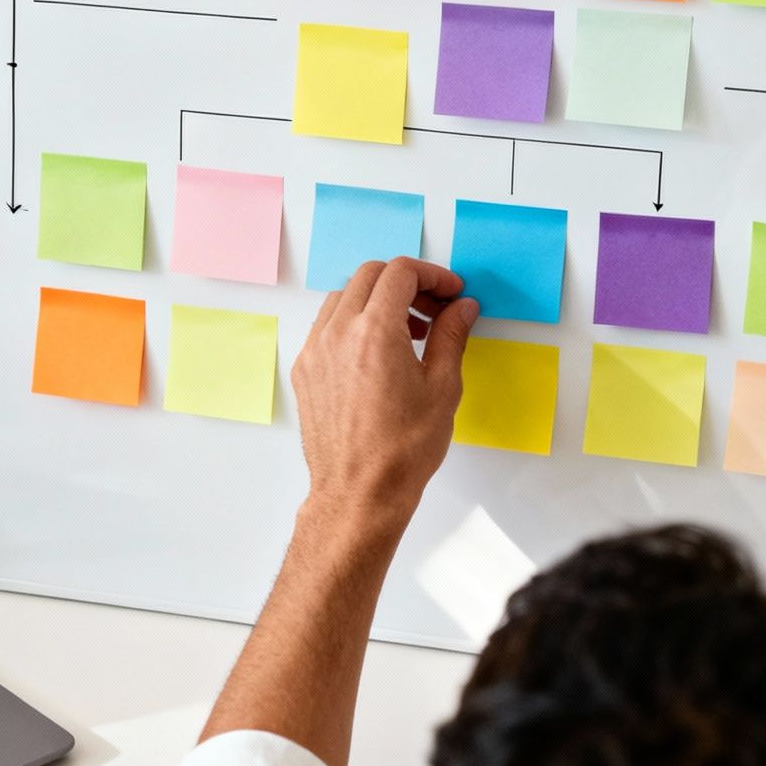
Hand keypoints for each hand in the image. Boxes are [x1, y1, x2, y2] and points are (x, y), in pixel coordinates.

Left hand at [291, 257, 478, 525]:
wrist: (360, 493)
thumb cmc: (402, 450)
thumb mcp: (442, 389)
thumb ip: (451, 336)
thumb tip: (462, 308)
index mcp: (374, 331)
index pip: (400, 273)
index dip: (432, 276)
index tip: (450, 293)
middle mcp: (337, 333)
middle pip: (369, 275)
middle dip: (405, 283)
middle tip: (433, 309)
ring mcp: (314, 350)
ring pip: (344, 297)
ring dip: (377, 300)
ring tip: (408, 333)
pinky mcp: (304, 370)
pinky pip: (326, 326)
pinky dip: (353, 322)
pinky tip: (377, 353)